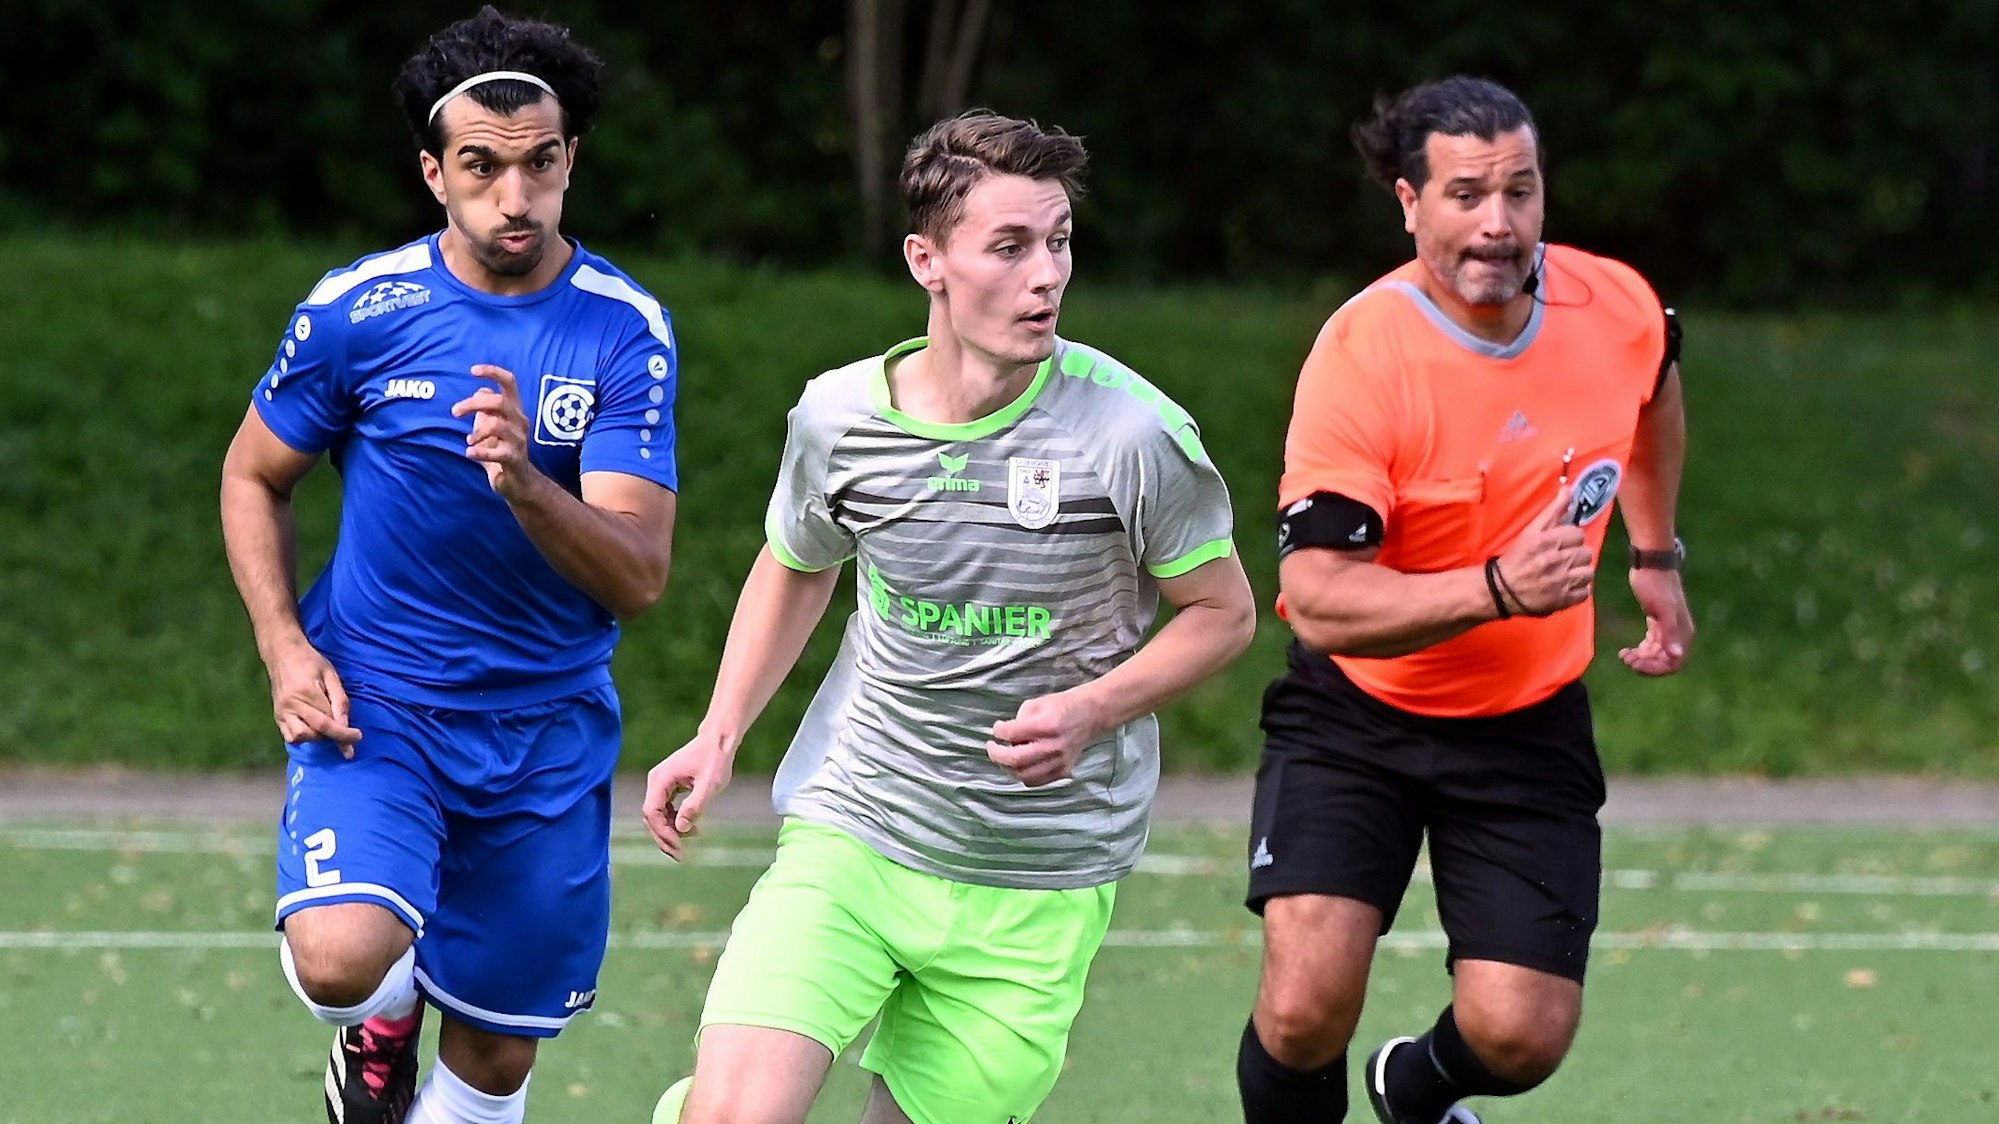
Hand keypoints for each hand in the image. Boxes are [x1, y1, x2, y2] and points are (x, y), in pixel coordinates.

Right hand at [264, 637, 361, 756]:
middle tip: (347, 733)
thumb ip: (339, 700)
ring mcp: (281, 712)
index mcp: (306, 692)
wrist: (283, 653)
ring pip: (300, 737)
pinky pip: (289, 736)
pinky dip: (304, 738)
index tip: (358, 738)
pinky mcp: (276, 716)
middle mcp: (290, 705)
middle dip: (335, 737)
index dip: (344, 733)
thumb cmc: (310, 661)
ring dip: (317, 737)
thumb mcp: (331, 674)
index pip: (328, 721)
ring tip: (327, 727)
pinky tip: (314, 730)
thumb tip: (345, 725)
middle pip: (315, 732)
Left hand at [451, 364, 536, 499]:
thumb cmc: (503, 451)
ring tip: (469, 440)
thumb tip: (480, 389)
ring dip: (477, 431)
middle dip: (473, 403)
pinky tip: (470, 453)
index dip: (493, 372)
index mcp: (515, 411)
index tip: (473, 370)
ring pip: (497, 425)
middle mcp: (520, 422)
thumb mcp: (493, 427)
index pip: (509, 383)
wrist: (517, 483)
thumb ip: (487, 409)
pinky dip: (480, 452)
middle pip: (499, 402)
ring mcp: (519, 441)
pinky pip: (497, 452)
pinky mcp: (514, 459)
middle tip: (455, 412)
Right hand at [641, 732, 735, 860]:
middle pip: (651, 817)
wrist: (718, 741)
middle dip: (664, 837)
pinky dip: (675, 822)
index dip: (662, 832)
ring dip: (670, 832)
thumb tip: (680, 828)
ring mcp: (661, 785)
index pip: (651, 812)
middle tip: (681, 855)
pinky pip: (665, 810)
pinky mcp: (668, 787)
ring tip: (691, 840)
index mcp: (661, 779)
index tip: (678, 846)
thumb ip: (694, 806)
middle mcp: (656, 782)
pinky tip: (691, 828)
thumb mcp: (709, 784)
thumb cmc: (715, 760)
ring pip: (657, 816)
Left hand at [988, 691, 1103, 787]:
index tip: (997, 728)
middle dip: (996, 755)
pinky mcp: (1063, 771)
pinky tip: (1019, 766)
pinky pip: (1036, 781)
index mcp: (1046, 725)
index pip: (1012, 733)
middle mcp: (1052, 746)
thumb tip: (1006, 736)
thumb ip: (1019, 719)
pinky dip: (1023, 775)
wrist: (1090, 715)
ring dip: (1008, 768)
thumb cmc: (1063, 706)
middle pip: (1015, 760)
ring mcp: (1059, 762)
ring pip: (1024, 775)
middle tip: (992, 748)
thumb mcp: (1038, 703)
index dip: (999, 731)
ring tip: (1004, 758)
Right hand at [1494, 488, 1594, 616]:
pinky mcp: (1563, 600)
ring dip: (1580, 573)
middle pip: (1585, 553)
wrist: (1502, 589)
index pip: (1577, 534)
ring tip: (1567, 574)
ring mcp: (1561, 582)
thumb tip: (1568, 488)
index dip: (1570, 539)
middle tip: (1563, 560)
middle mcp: (1555, 561)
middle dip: (1575, 555)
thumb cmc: (1518, 557)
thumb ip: (1554, 510)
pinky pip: (1585, 592)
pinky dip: (1579, 590)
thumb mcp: (1532, 530)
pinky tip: (1567, 586)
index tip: (1560, 545)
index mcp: (1547, 541)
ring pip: (1588, 572)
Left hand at [1621, 567, 1693, 675]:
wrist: (1651, 565)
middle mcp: (1678, 633)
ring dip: (1641, 659)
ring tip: (1624, 655)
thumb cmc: (1656, 584)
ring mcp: (1667, 628)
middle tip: (1626, 658)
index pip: (1673, 663)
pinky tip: (1626, 650)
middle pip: (1663, 661)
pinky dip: (1640, 651)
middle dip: (1645, 664)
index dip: (1656, 669)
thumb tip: (1676, 656)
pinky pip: (1651, 645)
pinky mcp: (1657, 623)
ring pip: (1656, 655)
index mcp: (1683, 633)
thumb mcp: (1663, 609)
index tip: (1636, 664)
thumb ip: (1669, 632)